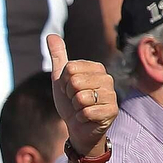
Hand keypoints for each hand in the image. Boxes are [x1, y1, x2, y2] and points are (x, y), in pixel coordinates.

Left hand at [47, 33, 116, 158]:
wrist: (78, 127)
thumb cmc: (70, 102)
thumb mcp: (60, 78)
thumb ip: (58, 56)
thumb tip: (50, 35)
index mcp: (95, 68)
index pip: (69, 69)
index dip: (64, 83)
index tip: (69, 90)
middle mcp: (107, 78)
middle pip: (74, 82)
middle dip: (69, 96)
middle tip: (75, 102)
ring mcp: (112, 94)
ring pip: (81, 98)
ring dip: (76, 108)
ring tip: (82, 109)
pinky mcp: (112, 111)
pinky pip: (86, 112)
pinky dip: (81, 118)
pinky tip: (87, 118)